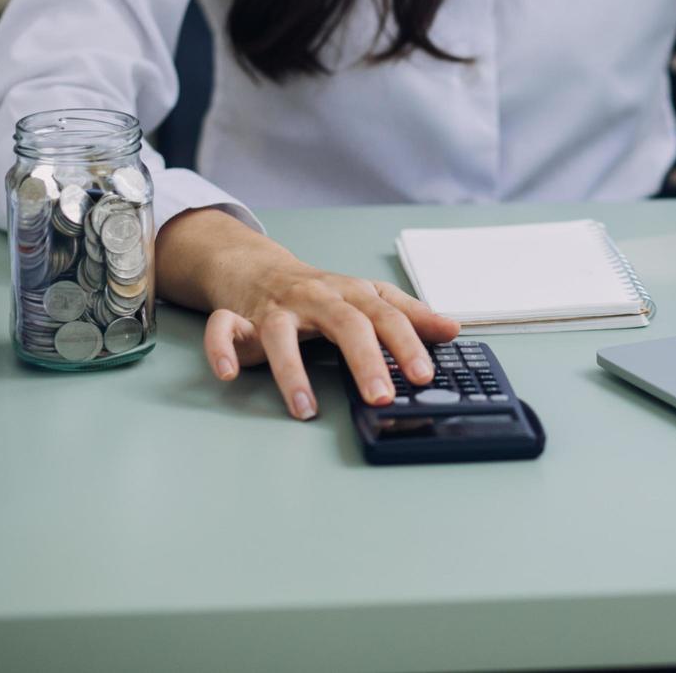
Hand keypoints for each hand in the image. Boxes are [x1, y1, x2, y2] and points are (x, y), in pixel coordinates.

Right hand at [156, 208, 460, 419]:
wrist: (257, 267)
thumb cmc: (322, 292)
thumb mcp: (369, 298)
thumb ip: (409, 316)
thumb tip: (453, 329)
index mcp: (353, 294)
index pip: (387, 316)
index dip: (407, 344)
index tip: (424, 375)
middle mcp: (317, 297)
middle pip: (344, 323)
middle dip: (365, 360)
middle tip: (381, 396)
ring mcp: (276, 307)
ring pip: (282, 332)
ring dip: (293, 371)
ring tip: (305, 408)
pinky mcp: (238, 318)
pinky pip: (223, 329)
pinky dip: (222, 350)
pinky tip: (230, 375)